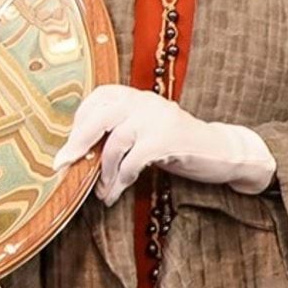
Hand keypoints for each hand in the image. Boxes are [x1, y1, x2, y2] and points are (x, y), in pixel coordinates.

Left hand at [53, 84, 275, 204]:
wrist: (222, 152)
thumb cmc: (176, 144)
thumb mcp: (144, 130)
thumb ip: (118, 131)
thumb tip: (80, 150)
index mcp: (135, 95)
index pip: (98, 98)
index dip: (80, 121)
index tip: (71, 145)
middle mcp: (144, 101)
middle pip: (99, 117)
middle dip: (78, 143)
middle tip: (65, 164)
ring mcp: (156, 118)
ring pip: (116, 143)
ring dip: (104, 172)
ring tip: (103, 191)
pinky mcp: (168, 139)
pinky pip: (134, 160)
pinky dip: (122, 178)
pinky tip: (118, 191)